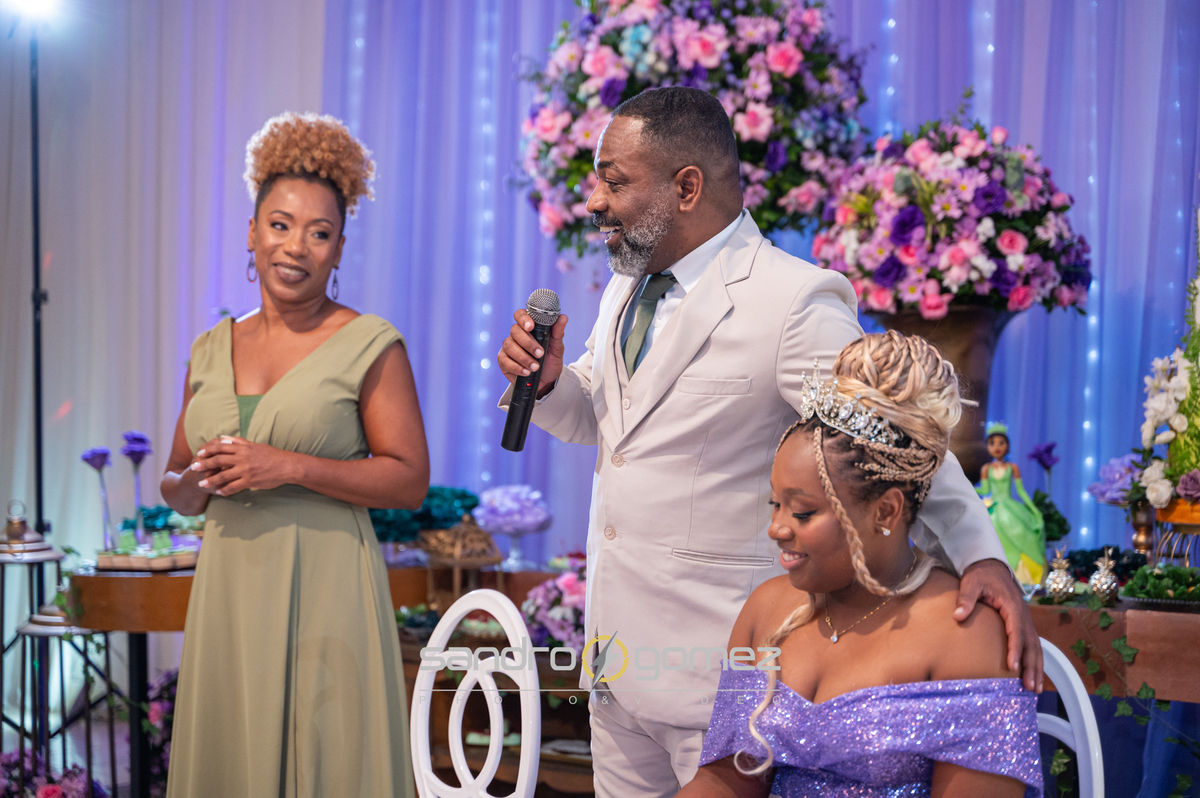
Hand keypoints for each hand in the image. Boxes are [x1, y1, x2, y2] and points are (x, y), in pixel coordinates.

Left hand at [191, 437, 295, 495]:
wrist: (287, 466)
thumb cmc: (272, 455)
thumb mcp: (255, 445)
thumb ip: (238, 442)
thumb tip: (223, 438)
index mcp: (243, 448)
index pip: (221, 447)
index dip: (208, 450)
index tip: (199, 454)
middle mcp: (242, 458)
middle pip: (218, 461)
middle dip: (204, 464)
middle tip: (194, 468)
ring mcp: (246, 470)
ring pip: (223, 476)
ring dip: (211, 480)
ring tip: (201, 484)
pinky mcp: (250, 481)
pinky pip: (233, 487)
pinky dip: (224, 490)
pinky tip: (219, 492)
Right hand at [497, 309, 567, 394]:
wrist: (547, 381)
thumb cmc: (550, 361)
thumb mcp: (557, 348)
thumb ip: (558, 333)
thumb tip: (563, 317)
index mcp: (528, 327)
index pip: (520, 315)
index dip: (523, 319)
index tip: (530, 327)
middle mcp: (516, 335)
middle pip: (514, 331)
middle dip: (528, 343)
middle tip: (540, 354)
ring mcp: (508, 348)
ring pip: (509, 346)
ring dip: (524, 358)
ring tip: (535, 367)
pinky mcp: (503, 361)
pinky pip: (504, 361)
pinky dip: (516, 367)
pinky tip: (526, 372)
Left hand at [954, 558, 1043, 691]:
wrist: (991, 567)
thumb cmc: (980, 576)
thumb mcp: (971, 582)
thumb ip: (965, 598)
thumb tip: (958, 615)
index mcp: (1012, 606)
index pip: (1016, 631)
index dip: (1015, 649)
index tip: (1012, 666)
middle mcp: (1023, 616)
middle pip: (1031, 644)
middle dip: (1032, 666)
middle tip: (1030, 687)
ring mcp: (1025, 621)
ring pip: (1035, 647)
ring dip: (1037, 668)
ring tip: (1035, 689)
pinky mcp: (1023, 624)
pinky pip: (1032, 645)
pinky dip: (1034, 661)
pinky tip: (1032, 676)